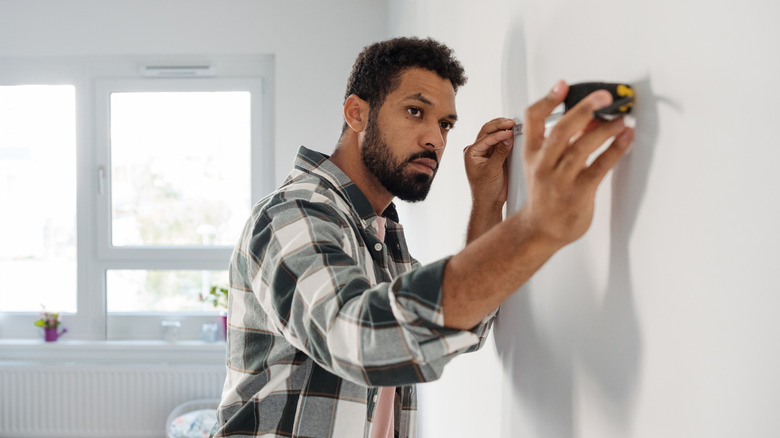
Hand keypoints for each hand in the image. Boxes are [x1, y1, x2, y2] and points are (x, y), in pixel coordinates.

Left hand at [463, 118, 515, 208]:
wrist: (489, 202)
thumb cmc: (485, 189)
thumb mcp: (493, 170)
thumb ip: (500, 152)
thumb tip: (508, 137)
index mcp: (471, 152)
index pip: (486, 137)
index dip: (498, 134)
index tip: (510, 132)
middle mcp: (477, 150)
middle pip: (487, 131)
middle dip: (499, 125)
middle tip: (511, 123)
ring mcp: (486, 152)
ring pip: (494, 134)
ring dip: (503, 129)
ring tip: (514, 125)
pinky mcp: (495, 155)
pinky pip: (501, 142)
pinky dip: (507, 137)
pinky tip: (514, 134)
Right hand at [520, 80, 633, 246]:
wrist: (540, 229)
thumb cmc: (544, 196)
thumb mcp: (541, 165)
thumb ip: (561, 143)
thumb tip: (590, 119)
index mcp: (532, 154)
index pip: (533, 120)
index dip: (547, 100)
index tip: (562, 85)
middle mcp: (544, 164)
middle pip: (561, 130)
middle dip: (583, 110)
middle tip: (602, 96)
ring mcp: (561, 179)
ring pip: (581, 147)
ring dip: (604, 129)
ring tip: (620, 118)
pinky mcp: (579, 192)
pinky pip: (600, 166)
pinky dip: (615, 149)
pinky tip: (626, 137)